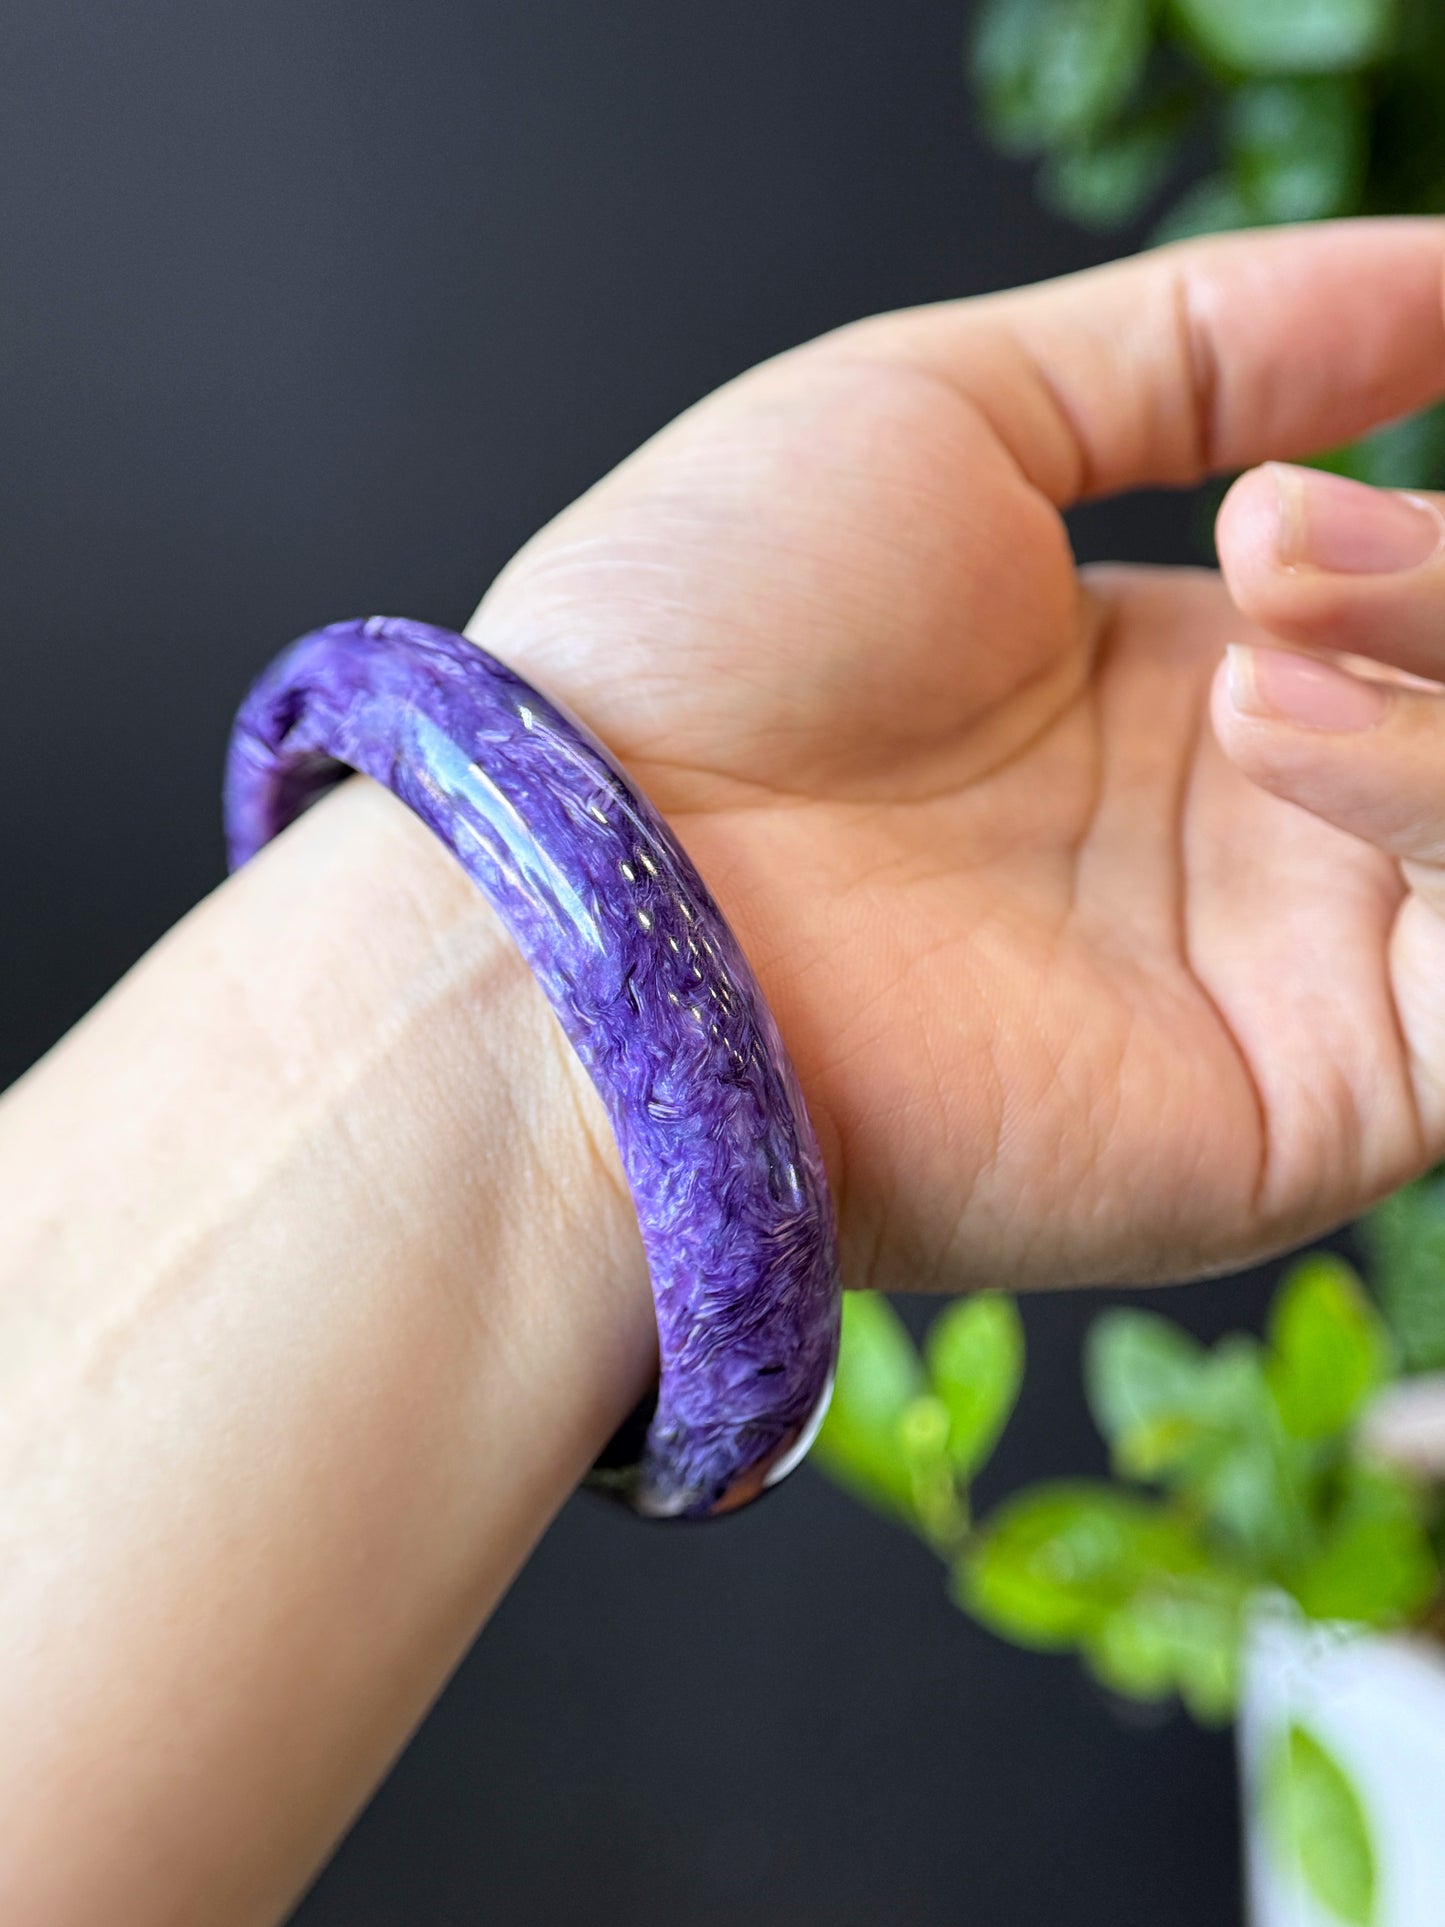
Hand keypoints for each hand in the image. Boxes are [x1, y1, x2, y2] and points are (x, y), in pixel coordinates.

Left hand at [473, 219, 1444, 1294]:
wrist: (593, 895)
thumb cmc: (698, 658)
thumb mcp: (951, 411)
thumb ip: (1213, 344)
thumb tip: (1439, 271)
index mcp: (1193, 689)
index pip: (1430, 602)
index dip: (1432, 529)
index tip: (1380, 412)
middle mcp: (1260, 840)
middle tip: (1281, 535)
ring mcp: (1295, 980)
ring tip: (1269, 604)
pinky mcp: (1307, 1109)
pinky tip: (1283, 722)